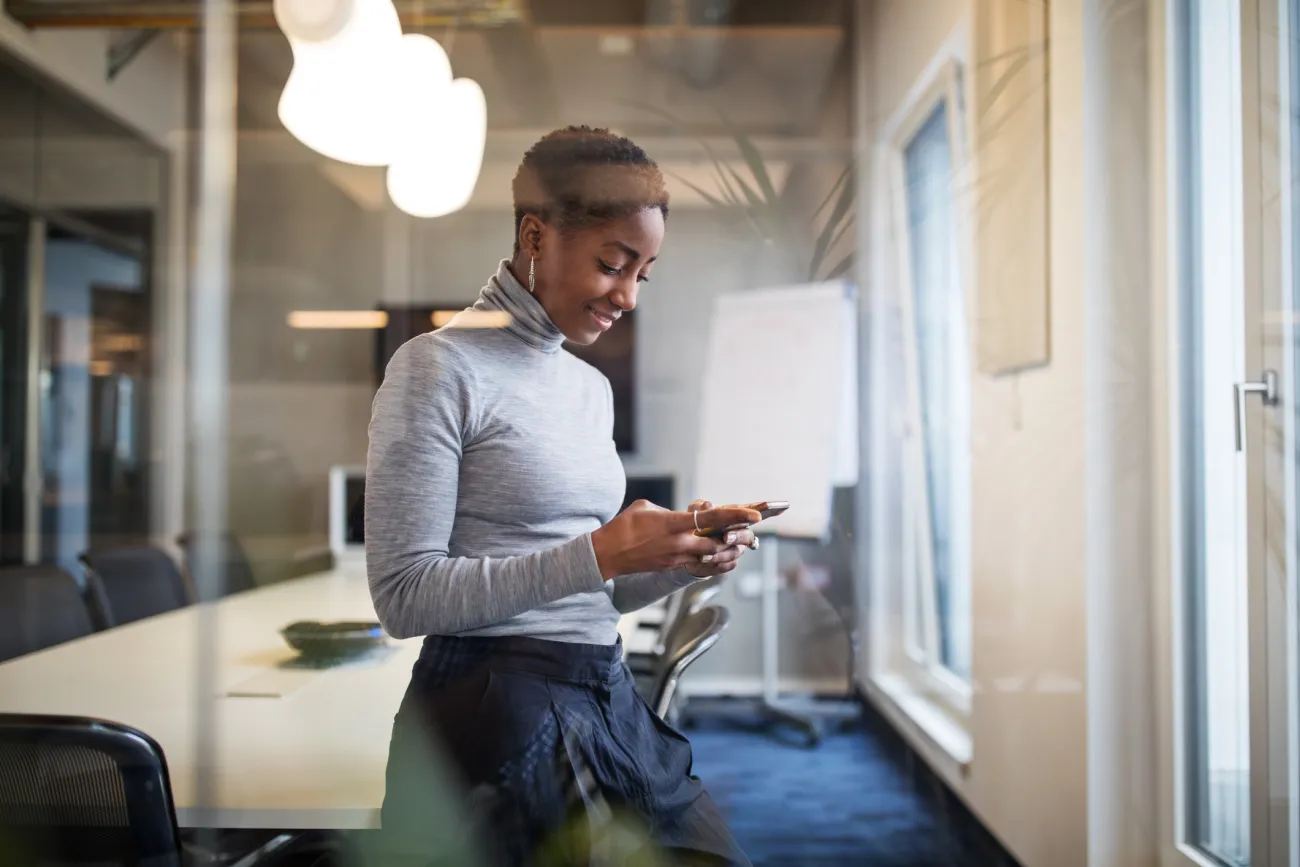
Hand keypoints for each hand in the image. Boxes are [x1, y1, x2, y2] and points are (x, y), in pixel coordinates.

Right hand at [591, 499, 760, 580]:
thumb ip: (673, 510)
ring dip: (727, 551)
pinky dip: (714, 562)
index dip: (735, 516)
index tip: (754, 514)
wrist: (607, 554)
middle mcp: (678, 543)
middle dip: (737, 538)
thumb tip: (689, 514)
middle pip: (718, 543)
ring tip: (741, 545)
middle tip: (752, 533)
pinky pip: (700, 566)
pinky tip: (722, 558)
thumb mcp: (647, 507)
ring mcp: (676, 558)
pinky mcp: (671, 567)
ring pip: (711, 558)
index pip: (711, 519)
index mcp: (673, 523)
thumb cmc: (624, 525)